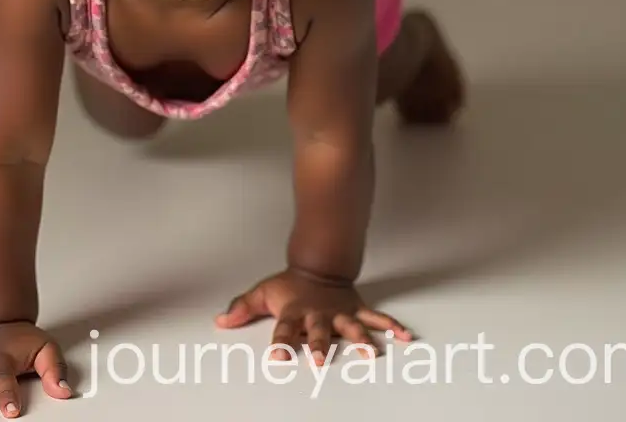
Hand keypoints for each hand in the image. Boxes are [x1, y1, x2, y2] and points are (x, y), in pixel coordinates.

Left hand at [215, 268, 412, 363]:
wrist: (319, 265)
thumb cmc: (290, 286)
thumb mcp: (263, 293)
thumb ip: (242, 308)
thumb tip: (220, 321)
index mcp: (296, 312)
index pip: (285, 329)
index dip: (282, 343)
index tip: (278, 358)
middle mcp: (319, 315)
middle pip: (319, 331)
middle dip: (320, 345)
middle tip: (322, 361)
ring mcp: (340, 313)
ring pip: (352, 327)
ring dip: (361, 340)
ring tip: (372, 355)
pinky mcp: (356, 310)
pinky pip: (377, 318)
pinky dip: (392, 327)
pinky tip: (405, 337)